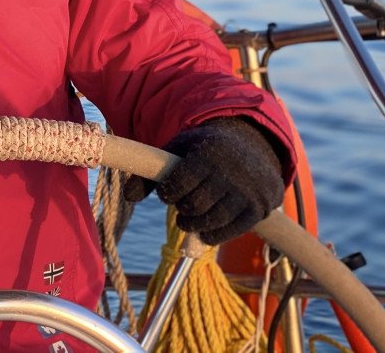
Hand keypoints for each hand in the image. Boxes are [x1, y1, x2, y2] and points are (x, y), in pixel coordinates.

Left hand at [123, 118, 284, 244]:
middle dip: (182, 209)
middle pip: (195, 205)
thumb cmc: (204, 151)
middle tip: (180, 206)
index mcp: (208, 153)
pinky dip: (212, 235)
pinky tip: (203, 230)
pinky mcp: (257, 210)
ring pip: (212, 220)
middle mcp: (230, 173)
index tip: (167, 193)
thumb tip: (127, 196)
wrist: (250, 150)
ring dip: (193, 225)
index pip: (180, 182)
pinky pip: (231, 231)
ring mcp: (246, 192)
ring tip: (188, 219)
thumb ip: (151, 172)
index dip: (168, 192)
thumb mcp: (177, 151)